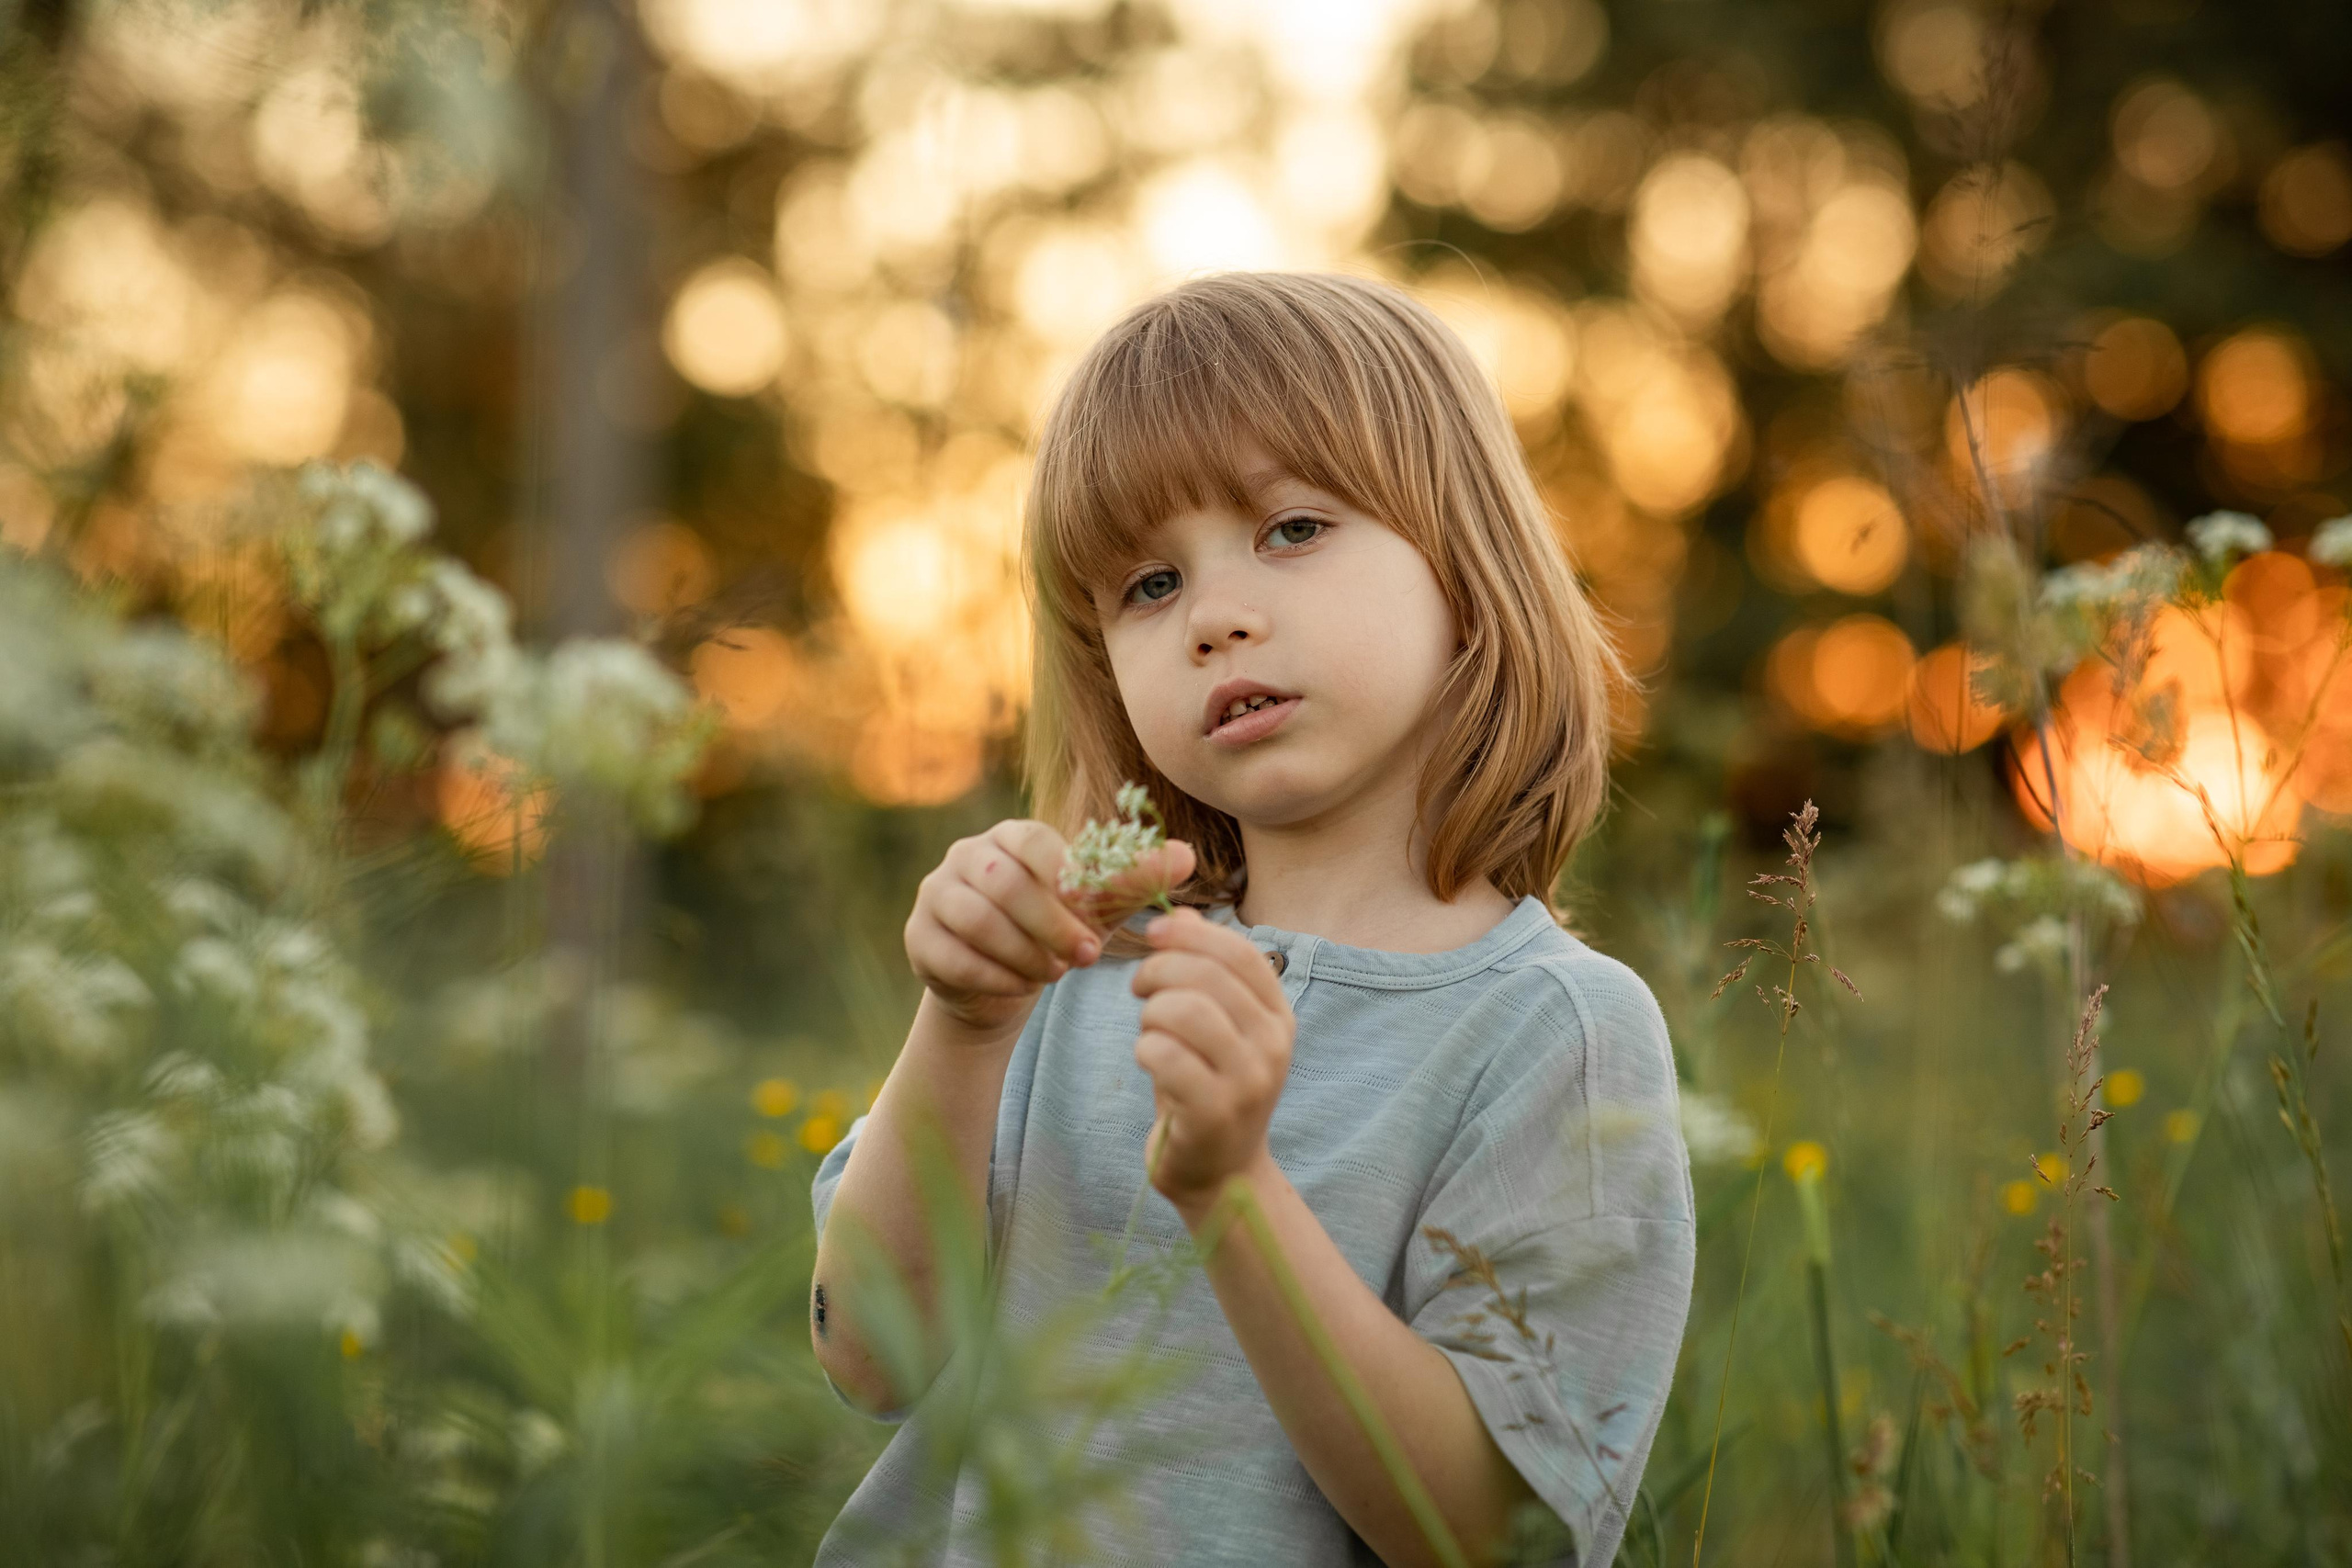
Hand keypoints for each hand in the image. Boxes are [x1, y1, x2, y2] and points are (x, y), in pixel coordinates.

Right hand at [907, 820, 1193, 1038]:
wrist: (1003, 983)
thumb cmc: (1056, 932)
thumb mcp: (1100, 909)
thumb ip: (1136, 881)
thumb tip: (1185, 855)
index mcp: (1012, 837)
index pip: (1036, 843)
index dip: (1066, 881)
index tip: (1094, 918)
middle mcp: (966, 856)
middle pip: (1003, 882)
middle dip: (1049, 924)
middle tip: (1085, 958)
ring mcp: (935, 895)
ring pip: (975, 919)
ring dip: (1022, 952)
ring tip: (1053, 974)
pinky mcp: (918, 937)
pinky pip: (952, 956)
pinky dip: (993, 976)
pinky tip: (1021, 988)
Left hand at [1130, 906, 1295, 1214]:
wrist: (1220, 1173)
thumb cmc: (1208, 1087)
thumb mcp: (1217, 1027)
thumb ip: (1202, 971)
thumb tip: (1176, 914)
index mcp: (1278, 1016)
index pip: (1239, 952)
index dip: (1191, 933)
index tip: (1153, 933)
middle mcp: (1273, 1045)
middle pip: (1207, 975)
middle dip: (1158, 969)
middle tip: (1139, 987)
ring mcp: (1249, 1081)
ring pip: (1185, 1010)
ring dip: (1150, 1012)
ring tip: (1148, 1029)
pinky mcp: (1215, 1112)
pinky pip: (1165, 1055)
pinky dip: (1144, 1049)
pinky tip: (1148, 1060)